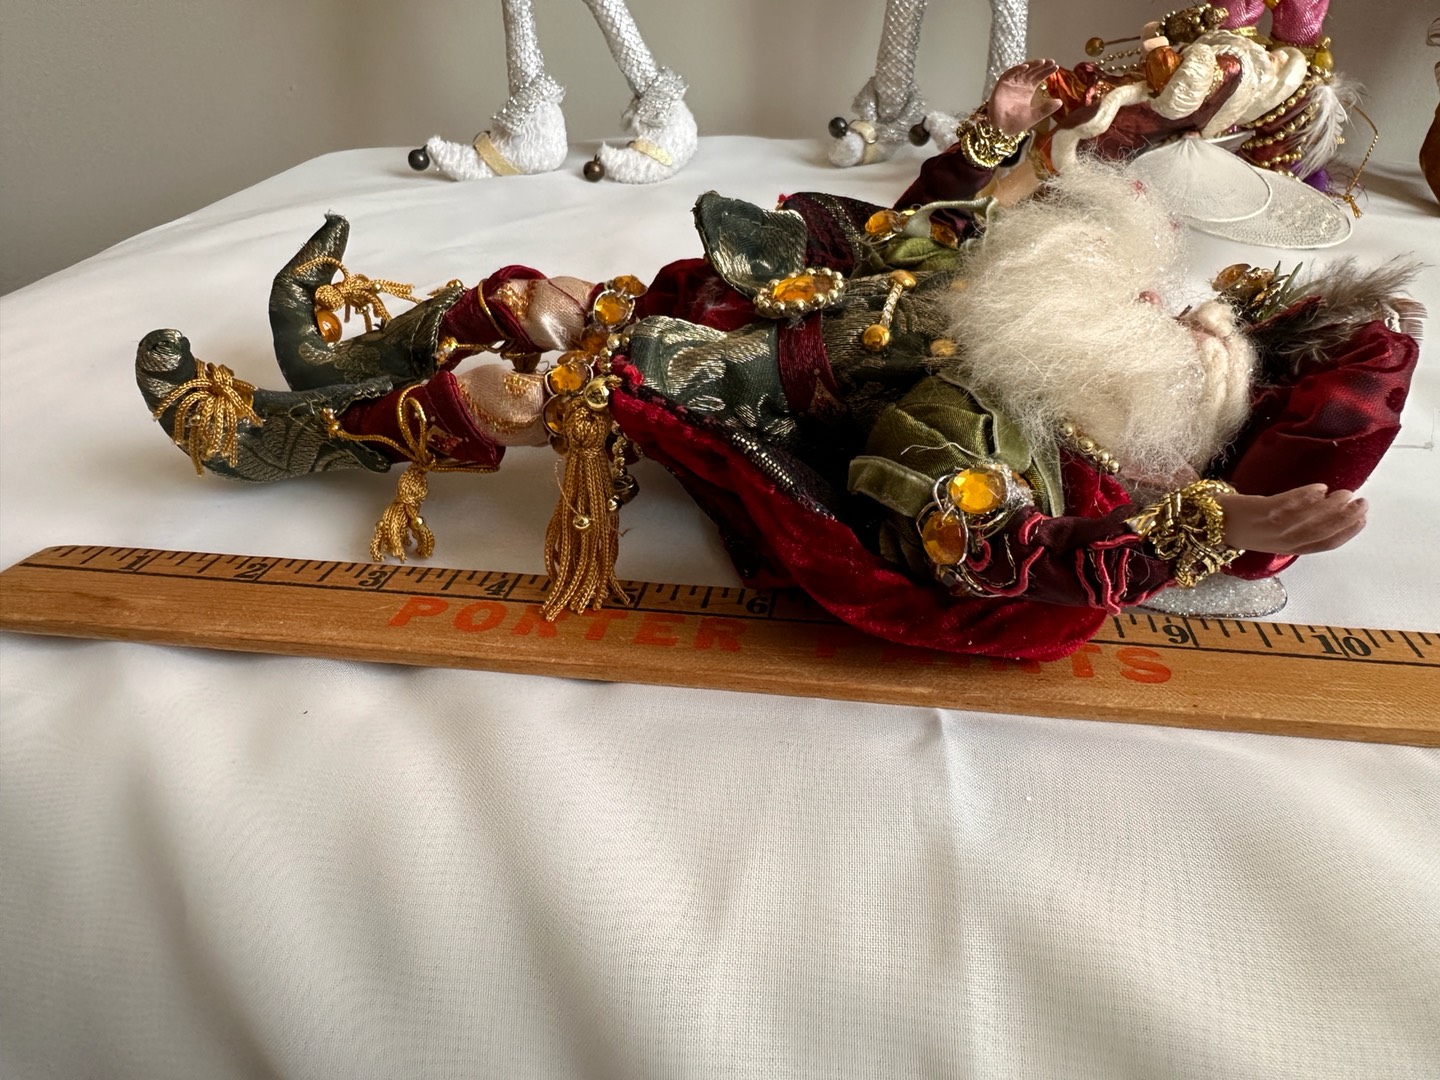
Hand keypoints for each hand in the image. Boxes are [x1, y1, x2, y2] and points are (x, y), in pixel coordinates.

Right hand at [988, 59, 1061, 136]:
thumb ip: (1047, 109)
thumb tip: (1060, 102)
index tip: (1056, 67)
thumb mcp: (1035, 115)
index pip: (1039, 76)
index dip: (1046, 71)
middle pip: (1032, 70)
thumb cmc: (1015, 123)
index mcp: (1028, 90)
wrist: (1001, 129)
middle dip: (1041, 65)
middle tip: (1051, 62)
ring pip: (1022, 69)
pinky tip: (1026, 67)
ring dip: (1031, 64)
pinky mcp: (1002, 85)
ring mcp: (1011, 83)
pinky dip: (1017, 69)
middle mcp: (1020, 84)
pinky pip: (1009, 74)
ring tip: (1042, 62)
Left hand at [1217, 485, 1367, 554]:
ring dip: (1330, 507)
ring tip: (1346, 493)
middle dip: (1345, 519)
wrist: (1207, 520)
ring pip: (1306, 520)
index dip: (1345, 533)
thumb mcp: (1272, 530)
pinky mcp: (1257, 511)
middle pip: (1318, 532)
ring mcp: (1267, 527)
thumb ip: (1297, 524)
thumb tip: (1328, 508)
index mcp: (1286, 547)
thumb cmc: (1243, 522)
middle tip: (1362, 502)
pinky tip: (1320, 487)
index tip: (1363, 519)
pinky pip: (1285, 505)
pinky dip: (1305, 497)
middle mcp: (1279, 541)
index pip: (1322, 545)